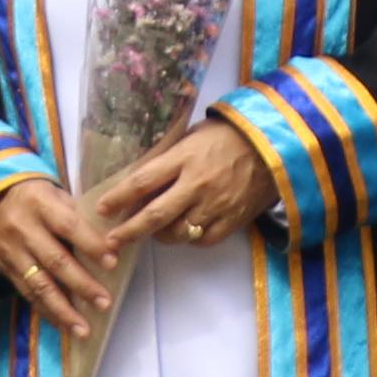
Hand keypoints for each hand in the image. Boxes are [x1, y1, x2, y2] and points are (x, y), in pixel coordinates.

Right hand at [0, 178, 120, 334]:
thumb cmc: (36, 197)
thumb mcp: (56, 194)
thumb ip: (78, 216)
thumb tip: (112, 243)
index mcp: (41, 204)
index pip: (69, 226)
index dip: (90, 245)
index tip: (112, 262)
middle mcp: (23, 229)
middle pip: (55, 260)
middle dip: (82, 285)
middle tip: (104, 303)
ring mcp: (11, 251)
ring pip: (39, 285)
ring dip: (63, 310)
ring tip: (83, 329)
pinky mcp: (5, 269)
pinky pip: (27, 294)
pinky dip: (47, 311)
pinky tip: (63, 325)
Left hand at [93, 116, 280, 251]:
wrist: (274, 145)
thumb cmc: (228, 135)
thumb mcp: (192, 137)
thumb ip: (169, 158)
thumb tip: (141, 180)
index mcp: (184, 158)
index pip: (142, 181)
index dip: (119, 198)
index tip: (102, 209)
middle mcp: (196, 184)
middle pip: (154, 215)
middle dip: (128, 231)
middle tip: (111, 241)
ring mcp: (215, 204)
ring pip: (177, 233)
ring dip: (160, 236)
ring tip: (153, 232)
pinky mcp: (233, 220)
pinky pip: (203, 239)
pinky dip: (190, 238)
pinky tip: (186, 230)